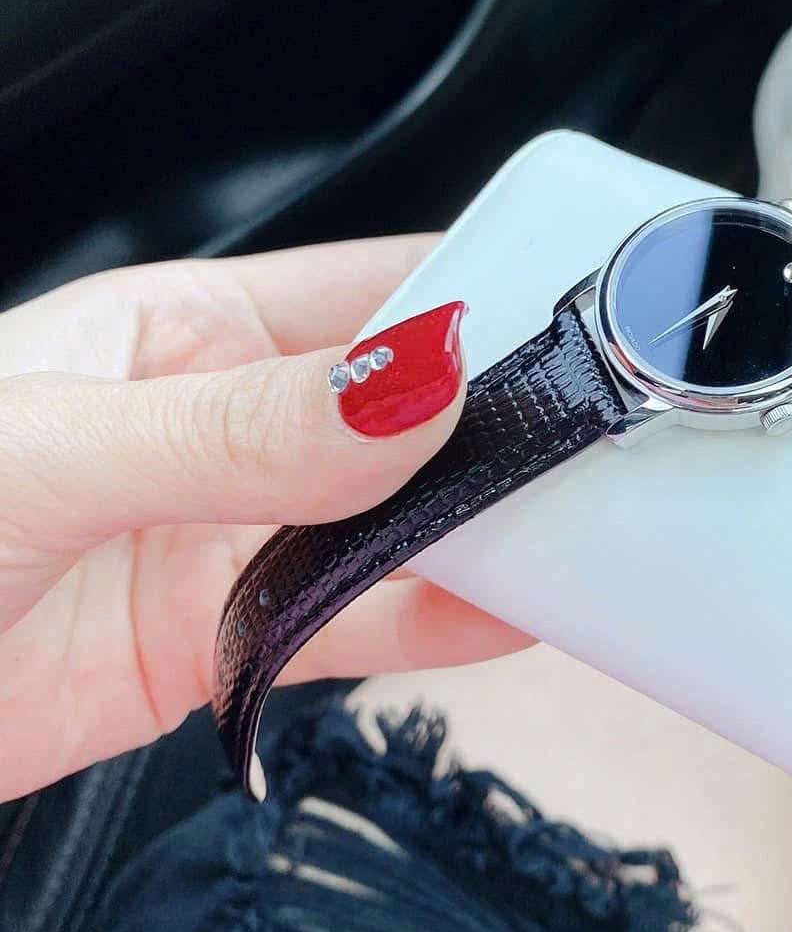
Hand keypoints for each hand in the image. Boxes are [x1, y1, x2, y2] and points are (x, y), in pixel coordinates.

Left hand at [0, 237, 530, 802]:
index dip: (478, 293)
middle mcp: (233, 430)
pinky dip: (446, 621)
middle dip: (499, 421)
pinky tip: (513, 611)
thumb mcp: (50, 452)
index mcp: (187, 331)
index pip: (370, 287)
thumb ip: (237, 429)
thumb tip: (408, 390)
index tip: (573, 319)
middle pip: (407, 416)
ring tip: (578, 528)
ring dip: (483, 527)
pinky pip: (367, 623)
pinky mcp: (233, 643)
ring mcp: (238, 540)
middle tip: (596, 437)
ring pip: (402, 524)